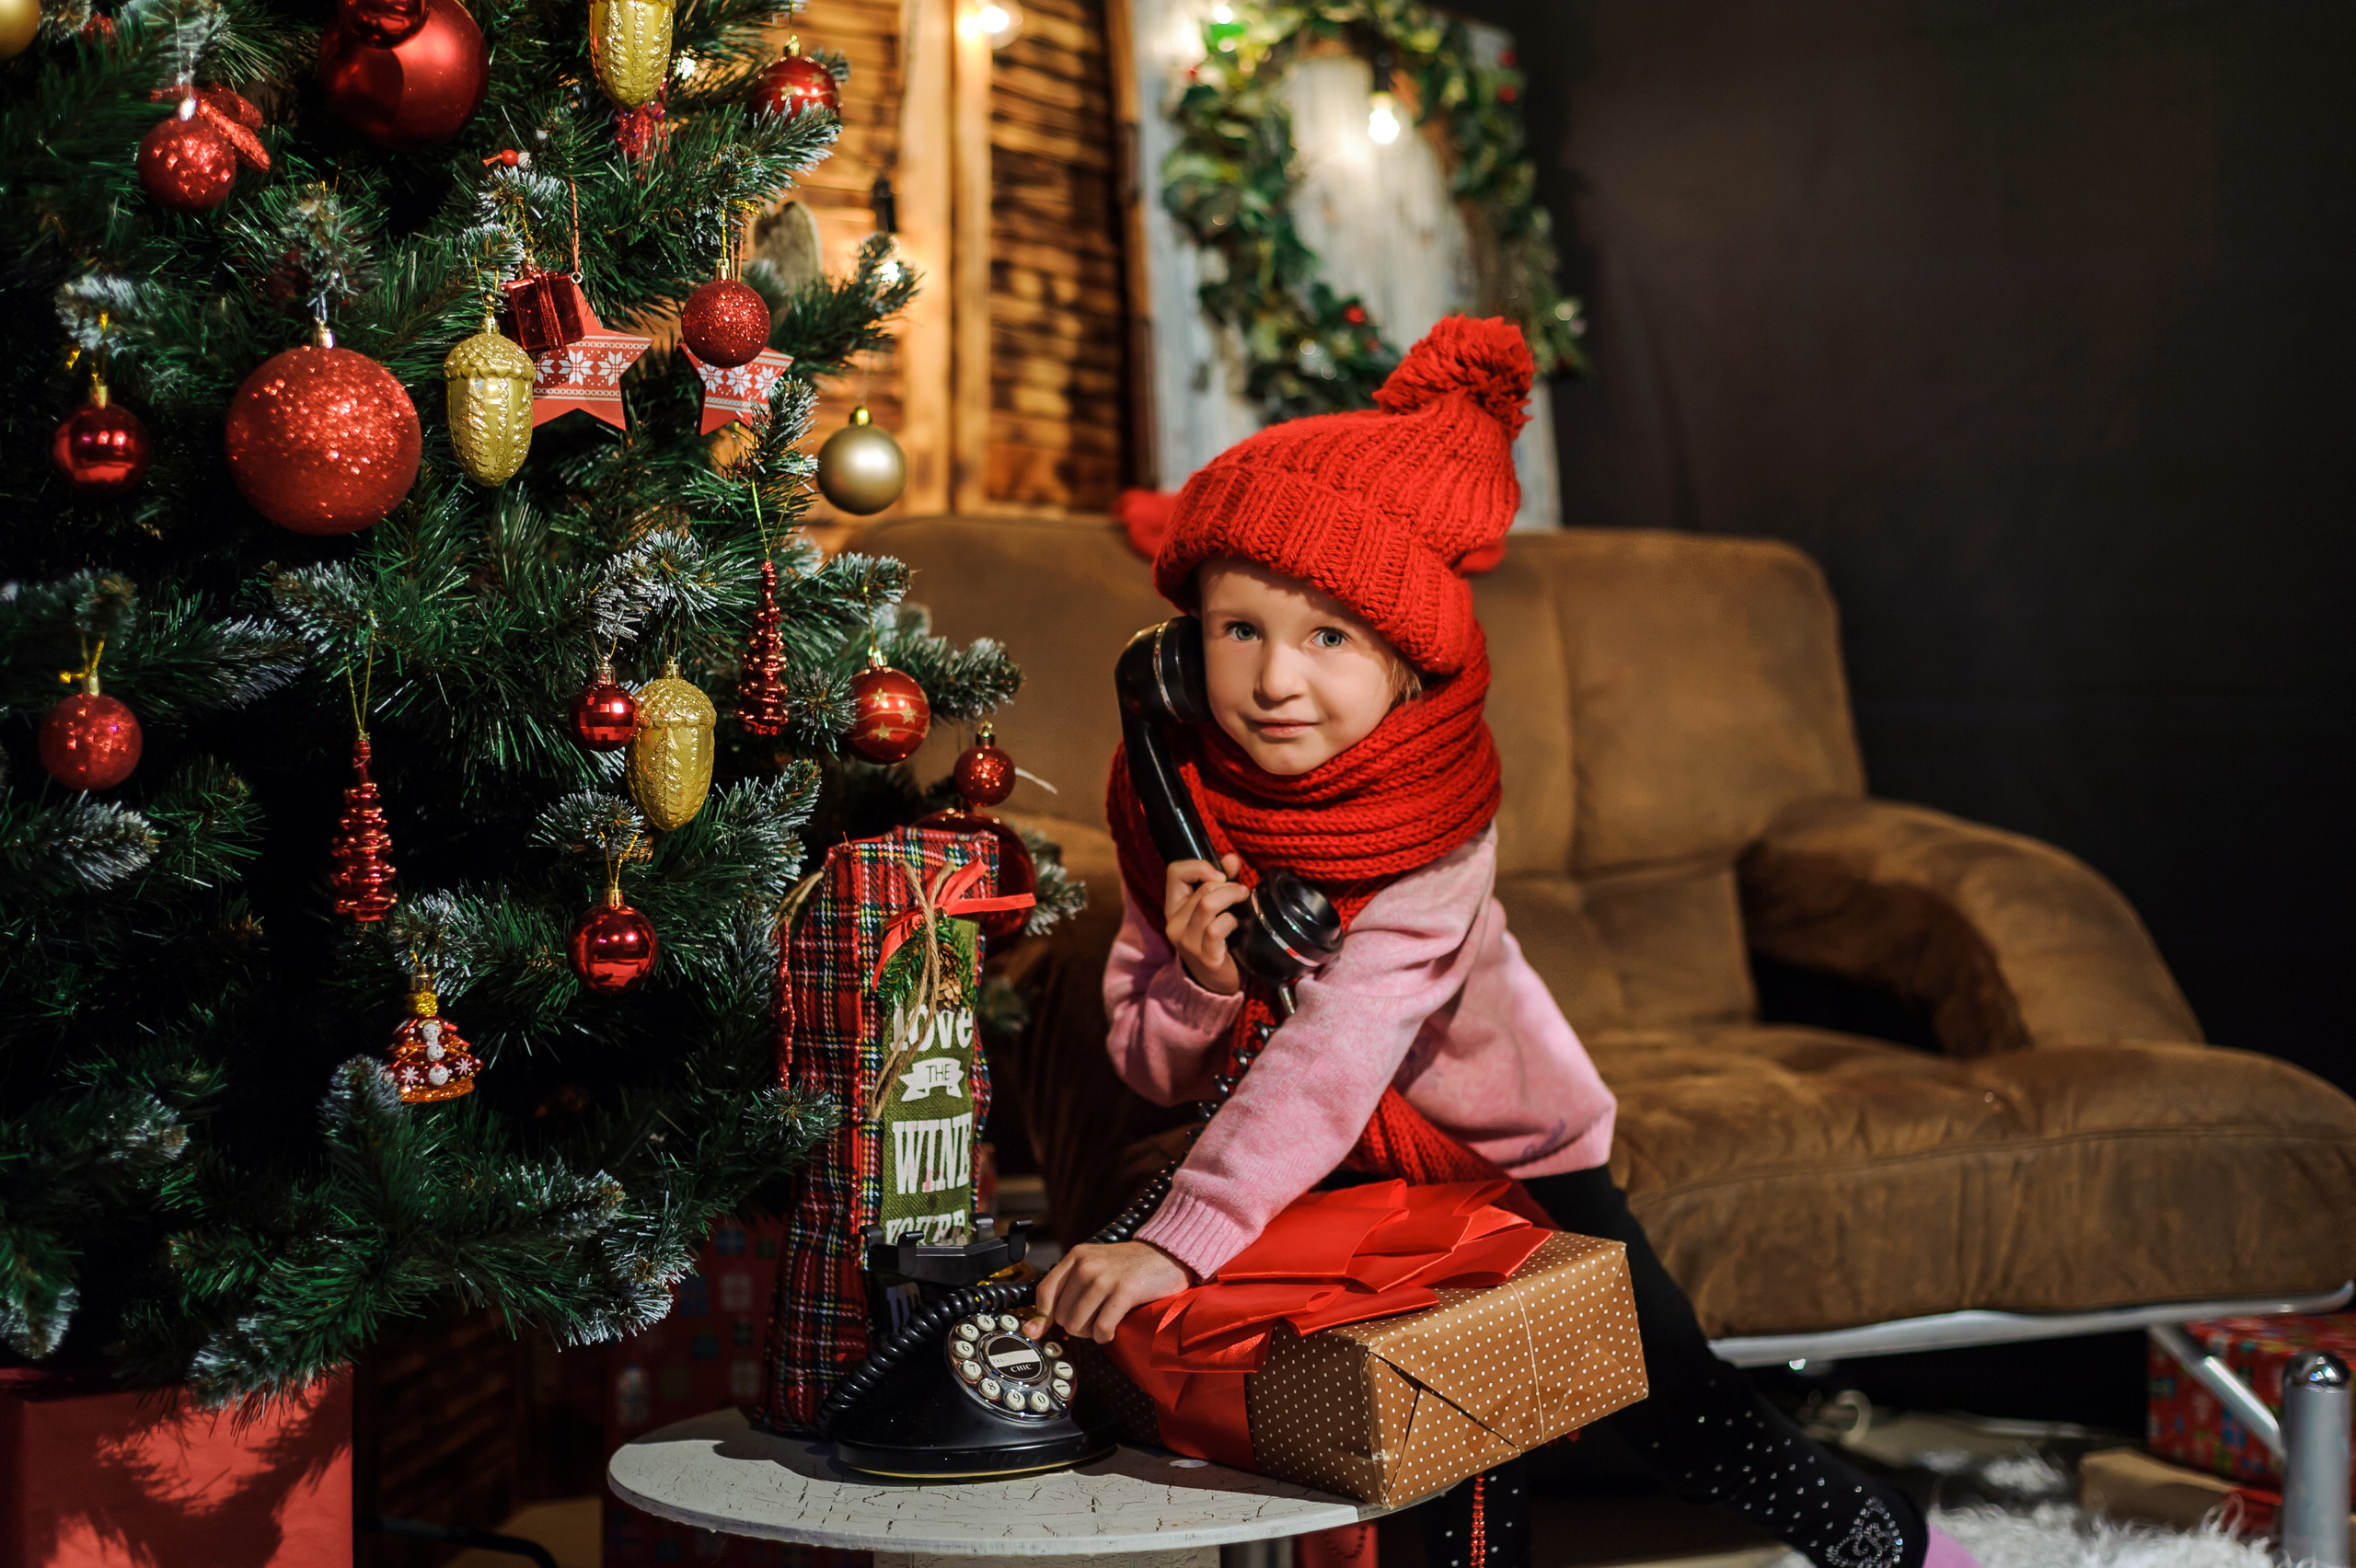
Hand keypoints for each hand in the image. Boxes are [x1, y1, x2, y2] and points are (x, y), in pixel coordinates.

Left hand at [1027, 1241, 1189, 1343]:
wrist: (1167, 1254)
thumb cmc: (1129, 1266)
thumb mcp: (1094, 1266)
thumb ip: (1066, 1291)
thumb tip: (1034, 1327)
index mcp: (1076, 1256)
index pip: (1044, 1291)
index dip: (1042, 1316)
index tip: (1044, 1329)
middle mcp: (1086, 1265)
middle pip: (1061, 1315)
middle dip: (1075, 1325)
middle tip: (1093, 1319)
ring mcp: (1104, 1278)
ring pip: (1077, 1325)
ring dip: (1090, 1333)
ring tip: (1103, 1323)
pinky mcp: (1123, 1292)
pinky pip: (1101, 1328)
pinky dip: (1105, 1336)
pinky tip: (1112, 1330)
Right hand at [1166, 854, 1248, 995]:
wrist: (1218, 983)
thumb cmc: (1218, 940)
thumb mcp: (1216, 908)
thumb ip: (1223, 881)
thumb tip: (1232, 858)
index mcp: (1174, 908)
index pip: (1174, 871)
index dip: (1199, 866)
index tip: (1220, 875)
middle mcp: (1175, 923)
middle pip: (1201, 889)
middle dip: (1228, 884)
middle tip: (1242, 891)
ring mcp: (1187, 941)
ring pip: (1208, 904)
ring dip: (1231, 897)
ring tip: (1242, 900)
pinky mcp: (1205, 956)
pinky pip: (1217, 928)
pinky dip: (1231, 921)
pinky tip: (1238, 926)